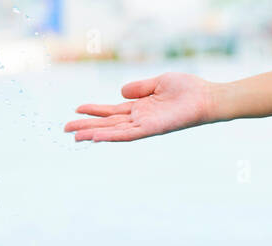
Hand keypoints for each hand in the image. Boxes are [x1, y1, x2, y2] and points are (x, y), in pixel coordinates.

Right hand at [65, 73, 217, 142]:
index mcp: (140, 108)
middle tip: (66, 130)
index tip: (76, 110)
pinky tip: (97, 137)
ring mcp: (144, 126)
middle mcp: (140, 119)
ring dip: (94, 134)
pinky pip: (127, 134)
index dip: (94, 111)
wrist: (205, 98)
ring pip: (113, 131)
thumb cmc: (187, 90)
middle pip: (108, 123)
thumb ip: (139, 88)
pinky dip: (112, 136)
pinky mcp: (151, 129)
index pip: (112, 111)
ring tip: (75, 137)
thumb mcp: (158, 83)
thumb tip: (120, 92)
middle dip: (87, 127)